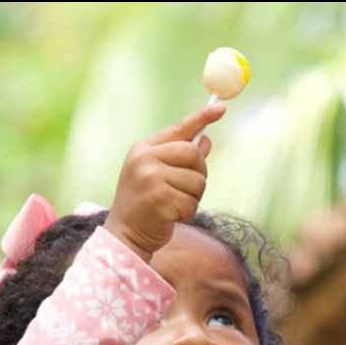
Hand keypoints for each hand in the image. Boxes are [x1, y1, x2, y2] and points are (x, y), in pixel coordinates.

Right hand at [105, 103, 226, 261]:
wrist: (125, 236)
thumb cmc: (144, 206)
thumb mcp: (157, 176)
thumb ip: (179, 158)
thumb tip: (206, 140)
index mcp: (143, 149)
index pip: (178, 129)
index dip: (201, 117)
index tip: (220, 108)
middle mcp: (145, 160)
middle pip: (193, 154)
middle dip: (200, 172)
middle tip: (190, 188)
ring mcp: (152, 179)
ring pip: (197, 180)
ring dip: (194, 197)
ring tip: (175, 205)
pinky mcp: (161, 200)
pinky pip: (192, 202)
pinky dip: (188, 212)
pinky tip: (172, 217)